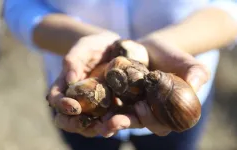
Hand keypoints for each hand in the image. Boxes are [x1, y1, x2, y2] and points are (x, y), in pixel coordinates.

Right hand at [46, 31, 119, 136]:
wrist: (113, 47)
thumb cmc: (94, 45)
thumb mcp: (83, 47)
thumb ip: (73, 60)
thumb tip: (70, 80)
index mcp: (65, 85)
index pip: (56, 99)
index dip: (61, 105)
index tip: (73, 106)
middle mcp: (77, 98)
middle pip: (68, 118)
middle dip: (75, 124)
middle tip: (87, 123)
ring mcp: (93, 104)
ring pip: (88, 123)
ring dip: (95, 128)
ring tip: (106, 128)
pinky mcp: (109, 106)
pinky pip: (107, 118)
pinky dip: (111, 123)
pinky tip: (119, 122)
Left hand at [93, 37, 210, 136]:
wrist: (151, 48)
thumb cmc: (172, 56)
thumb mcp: (187, 62)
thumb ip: (196, 73)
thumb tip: (194, 84)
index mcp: (167, 111)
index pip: (162, 123)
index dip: (152, 120)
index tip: (141, 107)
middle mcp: (149, 112)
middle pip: (138, 123)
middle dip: (126, 124)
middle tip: (113, 122)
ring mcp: (133, 106)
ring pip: (122, 117)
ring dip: (111, 122)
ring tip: (100, 123)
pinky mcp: (119, 98)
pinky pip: (110, 106)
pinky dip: (102, 109)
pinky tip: (92, 111)